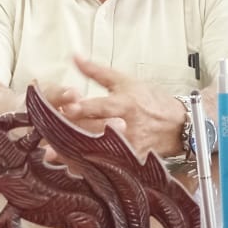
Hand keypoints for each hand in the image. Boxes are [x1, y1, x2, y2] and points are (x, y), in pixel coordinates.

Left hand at [58, 56, 182, 157]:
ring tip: (54, 157)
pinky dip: (92, 168)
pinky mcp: (134, 162)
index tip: (67, 108)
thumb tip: (75, 57)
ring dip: (78, 155)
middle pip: (97, 132)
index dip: (85, 107)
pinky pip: (110, 166)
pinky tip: (74, 170)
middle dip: (72, 135)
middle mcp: (129, 127)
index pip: (103, 106)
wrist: (179, 124)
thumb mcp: (125, 81)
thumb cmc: (151, 100)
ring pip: (101, 153)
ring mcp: (132, 147)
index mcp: (126, 104)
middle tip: (47, 140)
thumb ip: (97, 72)